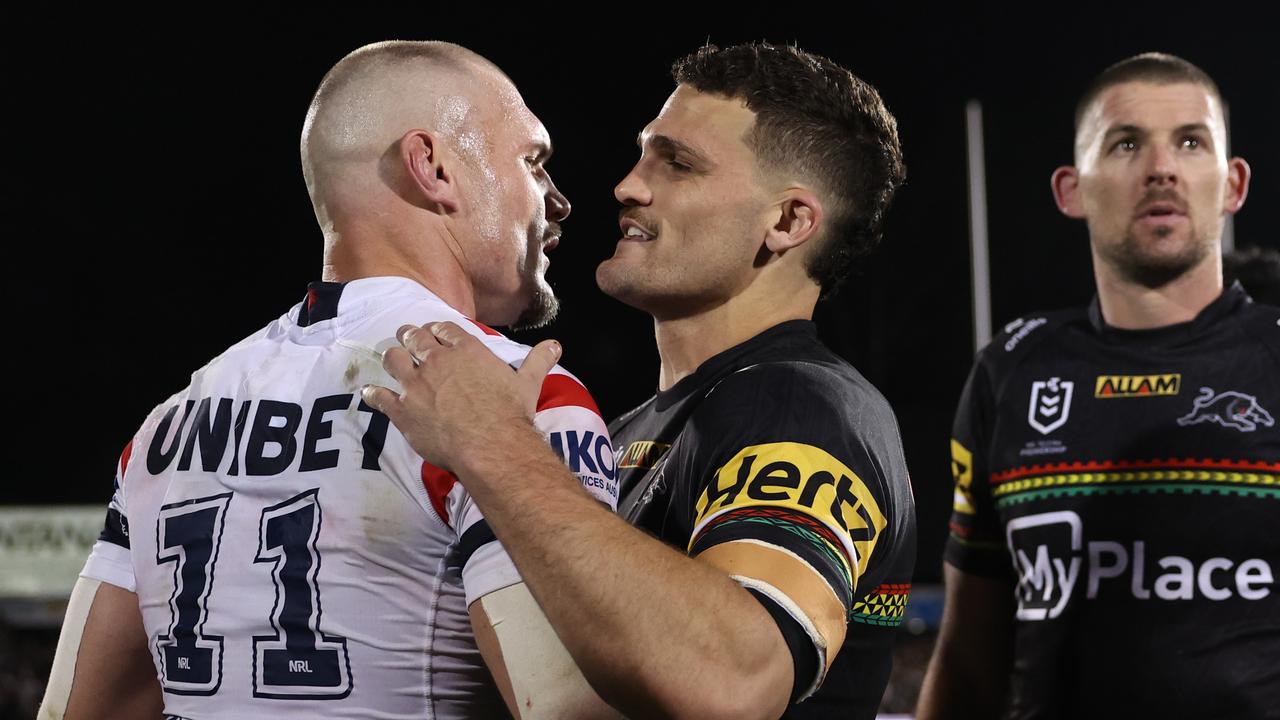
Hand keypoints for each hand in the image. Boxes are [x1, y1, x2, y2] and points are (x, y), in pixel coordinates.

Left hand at [361, 321, 561, 473]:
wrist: (489, 445)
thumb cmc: (510, 413)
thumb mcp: (528, 383)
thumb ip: (538, 361)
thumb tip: (556, 345)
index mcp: (466, 350)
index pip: (445, 329)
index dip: (438, 329)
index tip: (434, 331)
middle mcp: (436, 361)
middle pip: (414, 339)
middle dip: (410, 336)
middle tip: (407, 336)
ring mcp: (415, 385)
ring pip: (394, 361)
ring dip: (392, 357)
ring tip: (391, 358)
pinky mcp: (402, 410)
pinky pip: (379, 397)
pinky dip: (373, 394)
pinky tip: (369, 392)